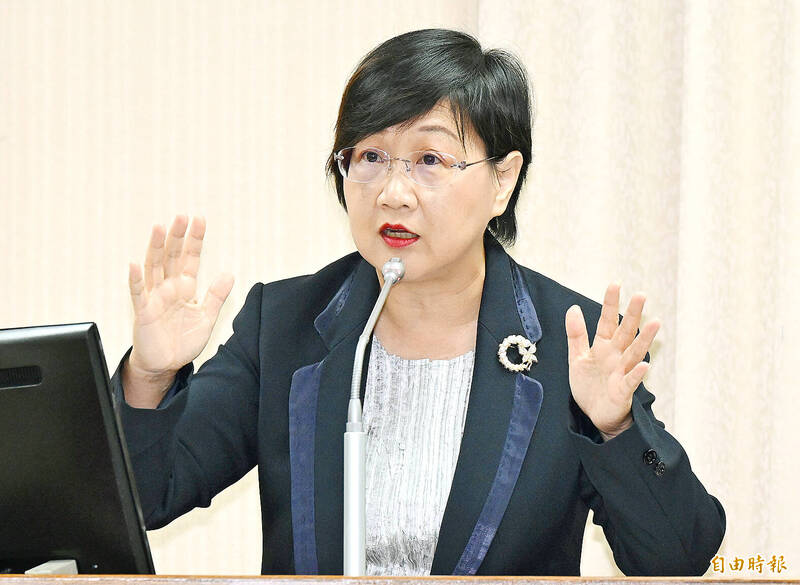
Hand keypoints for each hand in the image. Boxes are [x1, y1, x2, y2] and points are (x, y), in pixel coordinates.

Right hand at [125, 215, 233, 404]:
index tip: (199, 220)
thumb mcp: (206, 318)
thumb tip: (229, 274)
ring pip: (154, 268)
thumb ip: (216, 296)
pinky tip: (134, 264)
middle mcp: (169, 288)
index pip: (190, 258)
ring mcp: (155, 298)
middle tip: (182, 216)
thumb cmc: (183, 341)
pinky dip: (135, 279)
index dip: (194, 240)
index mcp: (185, 288)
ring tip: (159, 228)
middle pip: (172, 257)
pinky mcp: (143, 313)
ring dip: (156, 248)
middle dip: (177, 237)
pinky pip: (138, 294)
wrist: (166, 365)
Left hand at [565, 284, 659, 440]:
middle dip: (633, 315)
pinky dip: (637, 373)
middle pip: (625, 332)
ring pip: (634, 352)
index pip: (607, 321)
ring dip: (644, 339)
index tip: (615, 284)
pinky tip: (644, 364)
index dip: (610, 304)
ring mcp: (621, 372)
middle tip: (641, 295)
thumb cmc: (589, 385)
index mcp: (603, 346)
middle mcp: (615, 356)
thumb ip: (576, 334)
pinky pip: (631, 380)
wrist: (594, 414)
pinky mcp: (623, 391)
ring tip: (654, 323)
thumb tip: (573, 308)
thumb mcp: (577, 357)